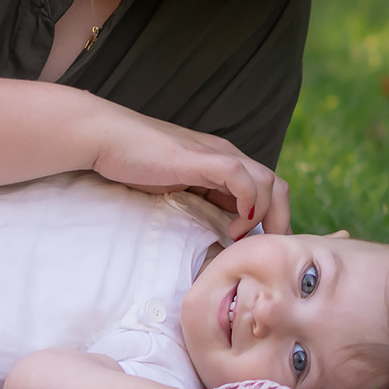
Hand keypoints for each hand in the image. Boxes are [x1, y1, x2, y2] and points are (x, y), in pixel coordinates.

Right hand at [87, 110, 290, 237]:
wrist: (107, 138)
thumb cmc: (134, 164)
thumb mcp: (176, 188)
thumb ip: (197, 202)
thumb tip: (213, 233)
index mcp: (223, 164)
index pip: (268, 190)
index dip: (273, 220)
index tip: (260, 248)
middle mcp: (227, 157)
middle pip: (278, 187)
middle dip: (280, 221)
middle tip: (264, 251)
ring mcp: (216, 155)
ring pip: (268, 181)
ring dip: (264, 215)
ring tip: (238, 237)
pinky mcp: (201, 158)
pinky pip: (241, 176)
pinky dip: (249, 200)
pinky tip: (235, 223)